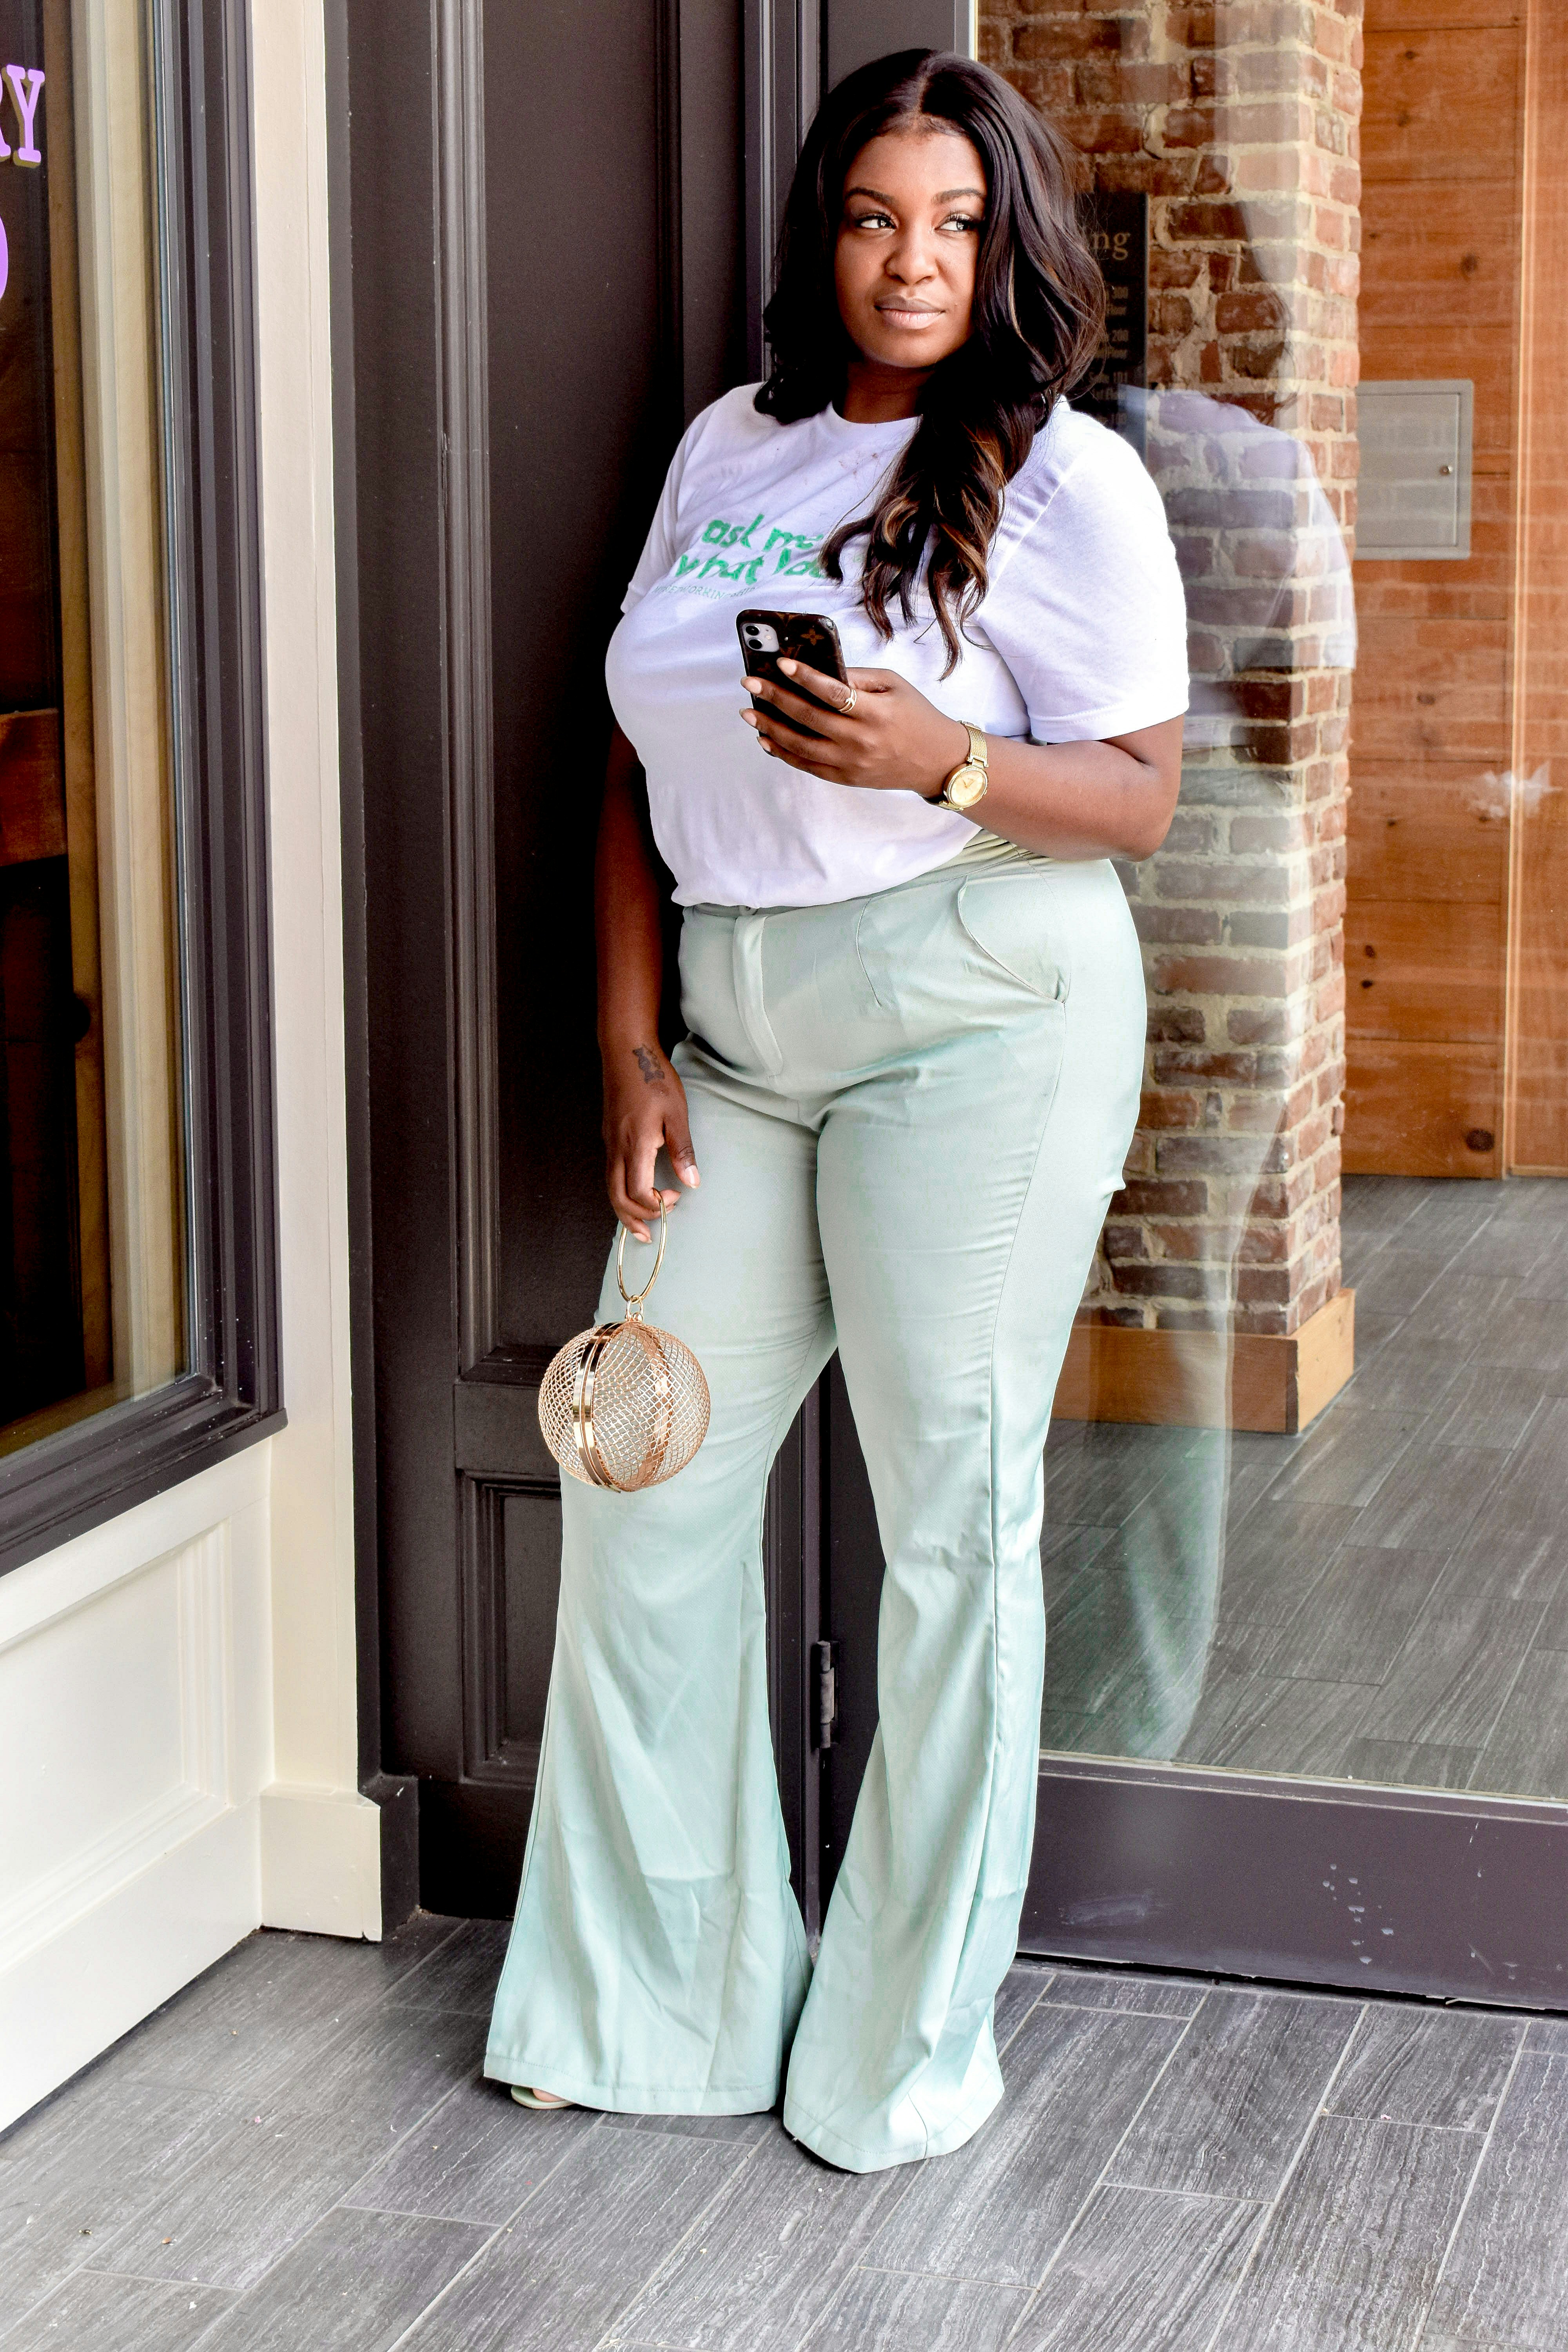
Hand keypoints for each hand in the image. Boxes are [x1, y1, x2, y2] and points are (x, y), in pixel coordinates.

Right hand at [601, 1038, 698, 1240]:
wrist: (625, 1052)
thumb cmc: (653, 1079)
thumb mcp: (676, 1113)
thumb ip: (683, 1150)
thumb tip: (692, 1181)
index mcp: (635, 1145)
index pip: (637, 1191)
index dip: (655, 1204)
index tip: (676, 1197)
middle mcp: (616, 1148)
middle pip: (616, 1197)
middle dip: (632, 1219)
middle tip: (648, 1235)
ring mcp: (609, 1143)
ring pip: (609, 1187)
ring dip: (623, 1210)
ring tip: (638, 1225)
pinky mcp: (609, 1136)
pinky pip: (610, 1173)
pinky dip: (618, 1192)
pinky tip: (631, 1194)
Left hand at [741, 659, 968, 796]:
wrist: (936, 761)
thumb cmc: (916, 716)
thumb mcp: (895, 686)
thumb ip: (859, 678)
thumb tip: (821, 670)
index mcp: (875, 713)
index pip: (832, 692)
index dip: (804, 677)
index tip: (780, 664)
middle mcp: (860, 740)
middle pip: (808, 717)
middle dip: (775, 698)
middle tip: (750, 682)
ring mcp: (851, 763)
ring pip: (801, 745)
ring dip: (770, 727)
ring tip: (749, 712)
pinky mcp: (846, 778)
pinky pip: (807, 766)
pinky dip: (784, 753)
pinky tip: (766, 739)